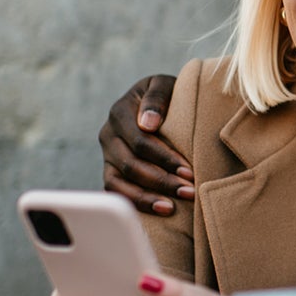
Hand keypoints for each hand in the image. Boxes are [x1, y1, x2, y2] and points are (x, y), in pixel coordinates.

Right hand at [99, 73, 188, 214]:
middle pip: (130, 165)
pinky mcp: (110, 172)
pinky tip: (158, 210)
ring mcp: (106, 156)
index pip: (140, 141)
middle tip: (189, 192)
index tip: (188, 171)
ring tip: (172, 208)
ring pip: (118, 184)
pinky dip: (135, 204)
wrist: (160, 104)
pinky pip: (116, 193)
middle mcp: (108, 135)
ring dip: (147, 198)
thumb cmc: (168, 95)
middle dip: (161, 181)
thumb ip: (157, 98)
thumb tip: (148, 124)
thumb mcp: (164, 85)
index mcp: (119, 112)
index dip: (164, 158)